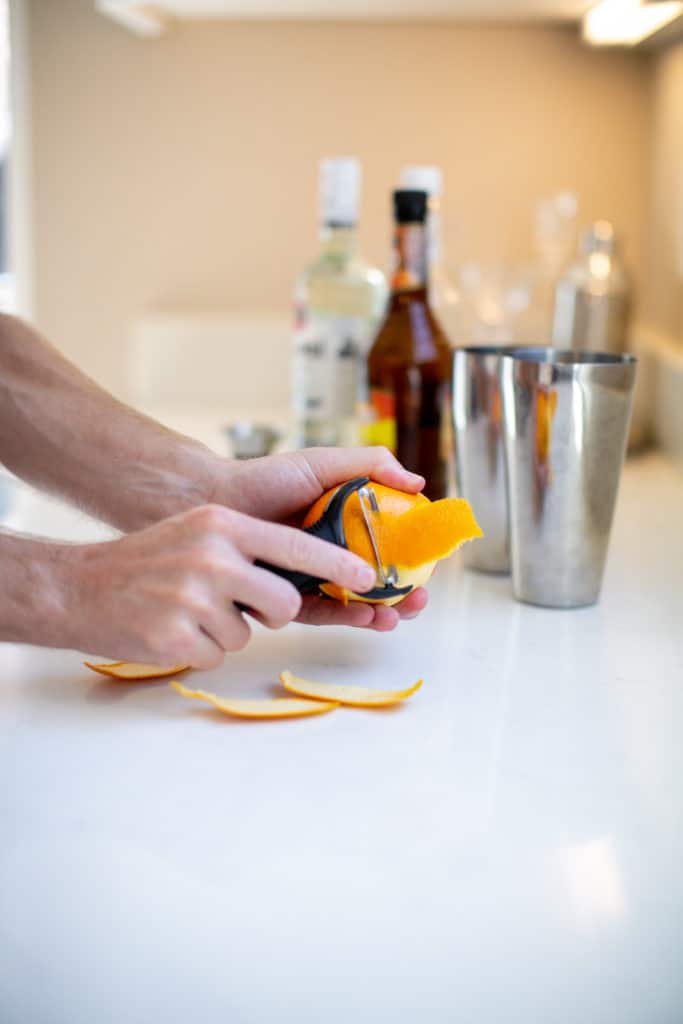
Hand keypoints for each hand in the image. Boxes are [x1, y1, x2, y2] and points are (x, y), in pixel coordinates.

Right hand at [62, 503, 387, 668]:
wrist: (78, 587)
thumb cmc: (147, 561)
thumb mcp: (198, 533)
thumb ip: (247, 546)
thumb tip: (304, 573)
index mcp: (222, 525)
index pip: (296, 545)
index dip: (338, 564)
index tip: (369, 577)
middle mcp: (212, 557)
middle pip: (285, 601)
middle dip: (274, 612)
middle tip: (242, 604)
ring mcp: (193, 599)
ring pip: (249, 633)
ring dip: (226, 630)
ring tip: (188, 611)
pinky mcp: (176, 638)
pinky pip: (217, 654)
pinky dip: (201, 648)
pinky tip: (172, 628)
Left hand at [212, 446, 428, 630]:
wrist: (214, 500)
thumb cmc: (264, 478)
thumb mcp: (322, 463)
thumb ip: (369, 466)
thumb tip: (418, 484)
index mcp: (347, 522)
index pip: (391, 545)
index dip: (414, 559)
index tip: (432, 567)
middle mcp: (332, 553)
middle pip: (379, 580)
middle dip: (404, 595)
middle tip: (418, 601)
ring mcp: (311, 576)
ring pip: (354, 600)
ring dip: (380, 612)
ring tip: (395, 616)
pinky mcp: (287, 597)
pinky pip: (321, 612)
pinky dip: (345, 616)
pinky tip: (364, 615)